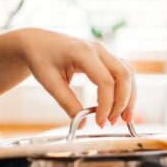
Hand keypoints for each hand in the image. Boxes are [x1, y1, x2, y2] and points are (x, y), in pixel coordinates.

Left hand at [16, 28, 135, 125]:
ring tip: (124, 118)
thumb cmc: (41, 58)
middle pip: (123, 75)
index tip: (99, 122)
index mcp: (82, 52)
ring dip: (129, 96)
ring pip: (128, 73)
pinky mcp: (105, 57)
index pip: (105, 81)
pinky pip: (123, 72)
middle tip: (114, 122)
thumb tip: (82, 124)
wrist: (38, 42)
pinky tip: (121, 105)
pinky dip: (126, 89)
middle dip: (123, 101)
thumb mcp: (50, 83)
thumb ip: (67, 103)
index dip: (106, 104)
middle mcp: (98, 49)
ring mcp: (104, 51)